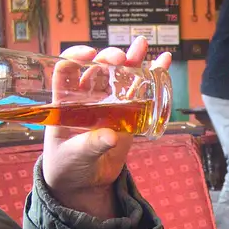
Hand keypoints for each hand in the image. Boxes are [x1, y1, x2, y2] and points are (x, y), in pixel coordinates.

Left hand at [40, 38, 170, 219]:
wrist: (83, 184)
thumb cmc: (67, 165)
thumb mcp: (74, 155)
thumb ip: (91, 145)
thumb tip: (111, 136)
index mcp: (65, 102)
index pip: (66, 70)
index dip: (75, 57)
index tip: (89, 55)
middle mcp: (87, 98)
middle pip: (97, 68)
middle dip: (108, 58)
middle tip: (120, 58)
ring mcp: (109, 105)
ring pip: (119, 75)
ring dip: (131, 59)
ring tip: (141, 45)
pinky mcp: (127, 115)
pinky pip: (139, 93)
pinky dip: (151, 77)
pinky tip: (162, 61)